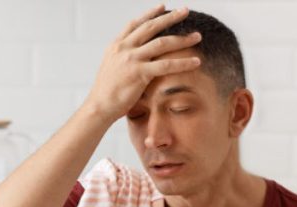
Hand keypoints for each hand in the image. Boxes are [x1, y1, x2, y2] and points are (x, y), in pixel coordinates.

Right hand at [83, 5, 202, 121]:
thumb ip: (124, 58)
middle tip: (186, 10)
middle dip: (171, 17)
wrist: (99, 106)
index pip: (135, 23)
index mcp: (116, 45)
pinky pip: (166, 65)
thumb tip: (136, 56)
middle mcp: (124, 48)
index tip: (163, 6)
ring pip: (162, 43)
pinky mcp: (139, 73)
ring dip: (182, 39)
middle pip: (151, 26)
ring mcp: (132, 59)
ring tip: (197, 36)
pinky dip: (183, 63)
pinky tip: (196, 62)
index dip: (150, 13)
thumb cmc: (106, 92)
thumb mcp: (112, 67)